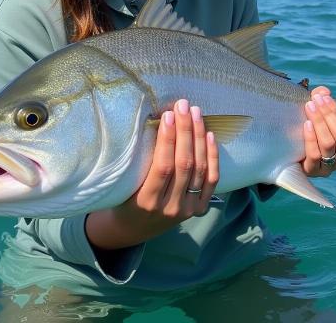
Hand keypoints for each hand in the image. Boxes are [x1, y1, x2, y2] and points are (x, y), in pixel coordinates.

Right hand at [85, 99, 218, 249]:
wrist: (133, 229)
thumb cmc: (123, 199)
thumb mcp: (125, 183)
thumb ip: (141, 161)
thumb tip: (158, 122)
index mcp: (146, 201)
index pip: (163, 166)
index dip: (168, 139)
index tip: (168, 114)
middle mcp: (170, 208)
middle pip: (184, 164)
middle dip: (185, 131)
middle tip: (183, 106)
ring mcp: (187, 210)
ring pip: (199, 169)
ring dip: (199, 137)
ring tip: (196, 113)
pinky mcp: (198, 209)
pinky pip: (211, 180)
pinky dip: (212, 156)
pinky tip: (210, 135)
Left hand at [301, 86, 335, 177]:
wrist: (287, 152)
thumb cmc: (307, 130)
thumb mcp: (316, 114)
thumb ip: (321, 100)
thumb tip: (324, 91)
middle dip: (330, 114)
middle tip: (318, 99)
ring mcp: (326, 169)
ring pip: (328, 143)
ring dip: (320, 122)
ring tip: (310, 106)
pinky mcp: (311, 171)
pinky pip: (314, 154)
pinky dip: (311, 137)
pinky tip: (307, 124)